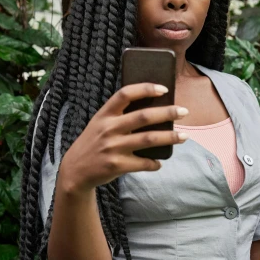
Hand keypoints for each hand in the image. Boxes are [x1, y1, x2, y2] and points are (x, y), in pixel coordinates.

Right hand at [58, 83, 188, 192]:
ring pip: (148, 139)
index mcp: (104, 114)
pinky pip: (143, 163)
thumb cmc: (94, 143)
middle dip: (167, 113)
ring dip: (169, 137)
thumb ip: (119, 115)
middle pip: (143, 116)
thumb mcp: (100, 123)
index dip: (145, 89)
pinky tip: (160, 163)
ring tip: (184, 136)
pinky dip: (154, 163)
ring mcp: (112, 148)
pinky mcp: (116, 166)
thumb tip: (154, 108)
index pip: (125, 94)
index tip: (164, 89)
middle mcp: (108, 129)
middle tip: (184, 111)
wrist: (75, 170)